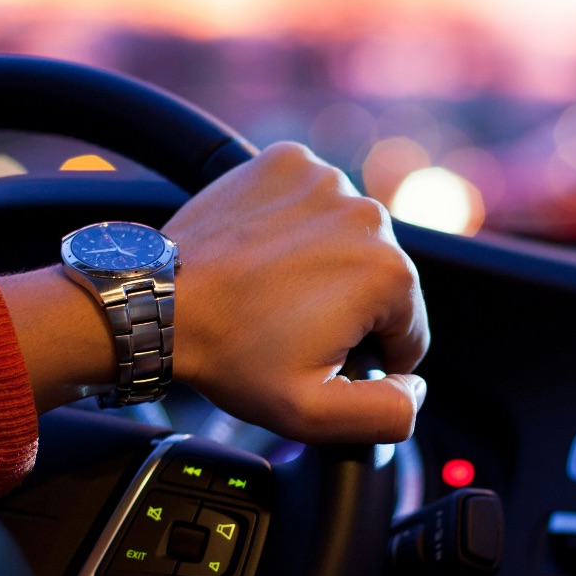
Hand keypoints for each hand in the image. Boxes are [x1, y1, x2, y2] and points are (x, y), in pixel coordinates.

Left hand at [0, 142, 428, 443]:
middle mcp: (368, 214)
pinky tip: (264, 253)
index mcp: (388, 273)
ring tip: (272, 290)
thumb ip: (388, 413)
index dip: (369, 357)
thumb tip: (416, 387)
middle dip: (347, 307)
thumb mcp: (314, 414)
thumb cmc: (230, 355)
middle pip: (381, 279)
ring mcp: (326, 179)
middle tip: (288, 326)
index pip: (409, 330)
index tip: (319, 355)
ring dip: (324, 263)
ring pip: (348, 237)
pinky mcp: (288, 161)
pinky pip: (313, 199)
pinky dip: (297, 223)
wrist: (159, 302)